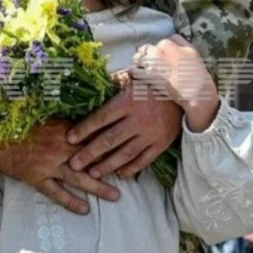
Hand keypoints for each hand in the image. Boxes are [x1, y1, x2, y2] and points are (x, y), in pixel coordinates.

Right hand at [0, 120, 119, 214]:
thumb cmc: (15, 121)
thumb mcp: (41, 115)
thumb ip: (62, 120)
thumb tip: (83, 121)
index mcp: (61, 129)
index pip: (91, 137)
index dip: (108, 144)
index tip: (124, 148)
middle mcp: (58, 147)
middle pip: (90, 160)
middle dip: (110, 167)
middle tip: (128, 176)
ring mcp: (47, 164)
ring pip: (78, 178)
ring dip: (98, 187)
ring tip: (116, 196)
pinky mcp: (35, 177)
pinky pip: (56, 192)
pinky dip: (70, 201)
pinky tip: (84, 209)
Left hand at [66, 81, 183, 179]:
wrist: (183, 91)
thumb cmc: (150, 82)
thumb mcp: (128, 78)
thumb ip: (109, 85)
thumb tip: (88, 86)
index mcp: (127, 102)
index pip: (101, 118)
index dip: (84, 129)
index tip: (69, 138)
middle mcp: (138, 120)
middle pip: (110, 139)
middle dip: (90, 153)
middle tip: (74, 164)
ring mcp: (151, 134)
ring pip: (126, 153)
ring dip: (108, 165)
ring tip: (93, 174)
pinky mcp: (162, 143)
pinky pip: (145, 159)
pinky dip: (132, 168)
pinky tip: (119, 174)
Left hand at [128, 35, 219, 131]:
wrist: (197, 93)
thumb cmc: (198, 76)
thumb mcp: (193, 53)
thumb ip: (181, 43)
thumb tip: (170, 39)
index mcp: (172, 44)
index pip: (160, 42)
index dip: (160, 50)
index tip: (161, 58)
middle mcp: (161, 50)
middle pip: (147, 48)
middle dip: (147, 55)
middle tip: (149, 65)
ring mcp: (154, 61)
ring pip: (138, 57)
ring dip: (138, 62)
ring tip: (142, 69)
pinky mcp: (148, 74)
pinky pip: (134, 70)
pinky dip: (134, 72)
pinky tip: (137, 76)